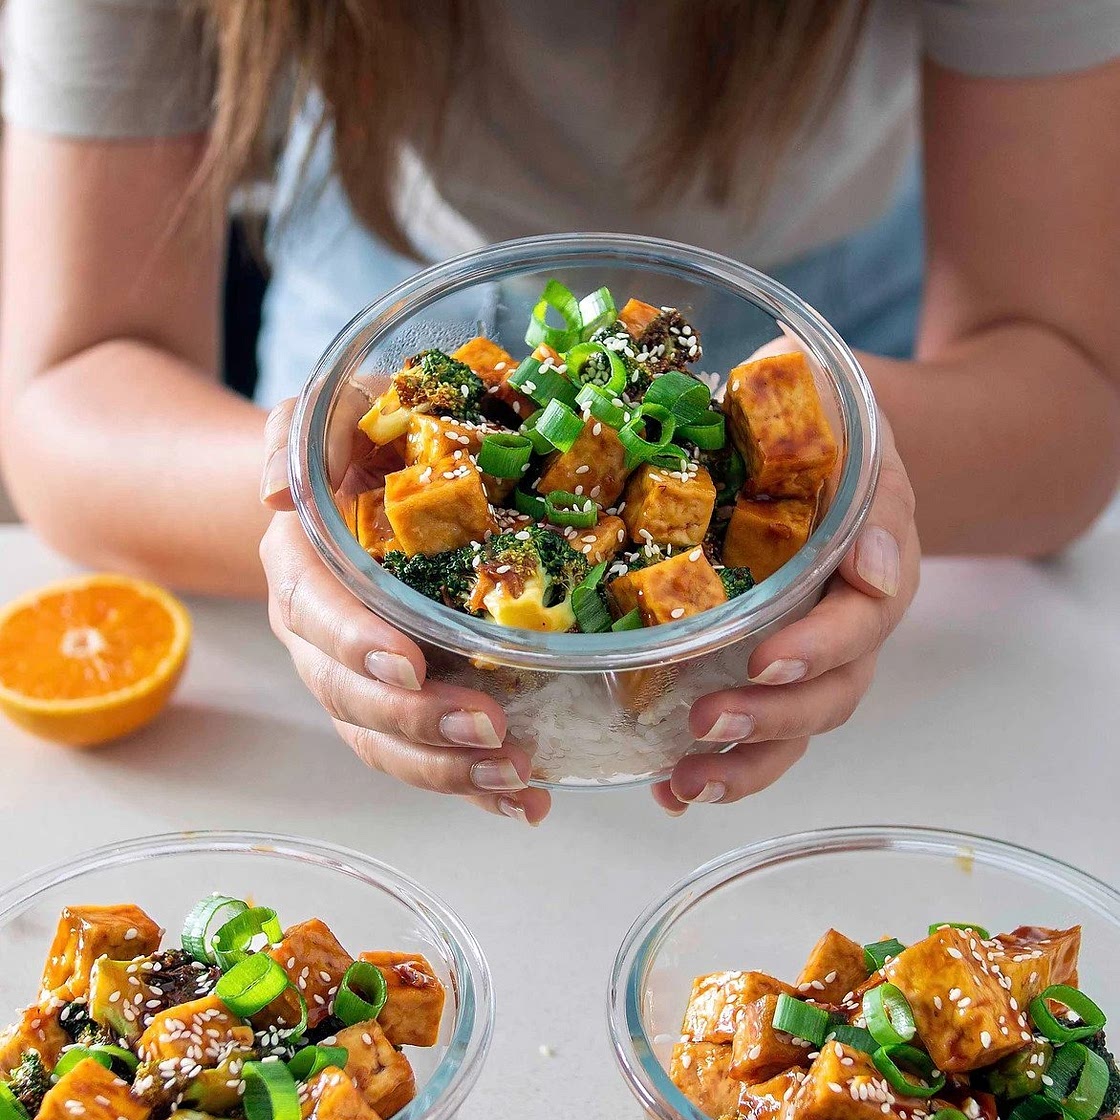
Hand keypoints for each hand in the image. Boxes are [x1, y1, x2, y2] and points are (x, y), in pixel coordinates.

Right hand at [258, 391, 551, 824]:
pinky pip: (421, 756)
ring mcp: (356, 678)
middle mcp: (320, 636)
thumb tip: (273, 490)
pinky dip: (469, 785)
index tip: (407, 661)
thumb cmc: (358, 447)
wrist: (358, 489)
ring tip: (518, 777)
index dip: (356, 642)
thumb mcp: (331, 415)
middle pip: (351, 695)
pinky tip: (521, 802)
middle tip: (490, 727)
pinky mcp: (399, 703)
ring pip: (384, 742)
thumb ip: (300, 435)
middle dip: (418, 720)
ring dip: (448, 769)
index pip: (316, 612)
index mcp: (303, 567)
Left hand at [652, 348, 920, 814]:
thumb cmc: (828, 426)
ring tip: (683, 784)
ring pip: (796, 729)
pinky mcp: (764, 669)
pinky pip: (755, 730)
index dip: (818, 647)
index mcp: (875, 567)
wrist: (821, 441)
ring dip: (743, 764)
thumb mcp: (854, 426)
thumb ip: (868, 484)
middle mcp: (848, 625)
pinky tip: (667, 788)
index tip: (764, 660)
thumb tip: (873, 559)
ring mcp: (807, 654)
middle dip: (772, 720)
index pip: (864, 620)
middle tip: (706, 723)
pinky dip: (716, 766)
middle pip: (831, 695)